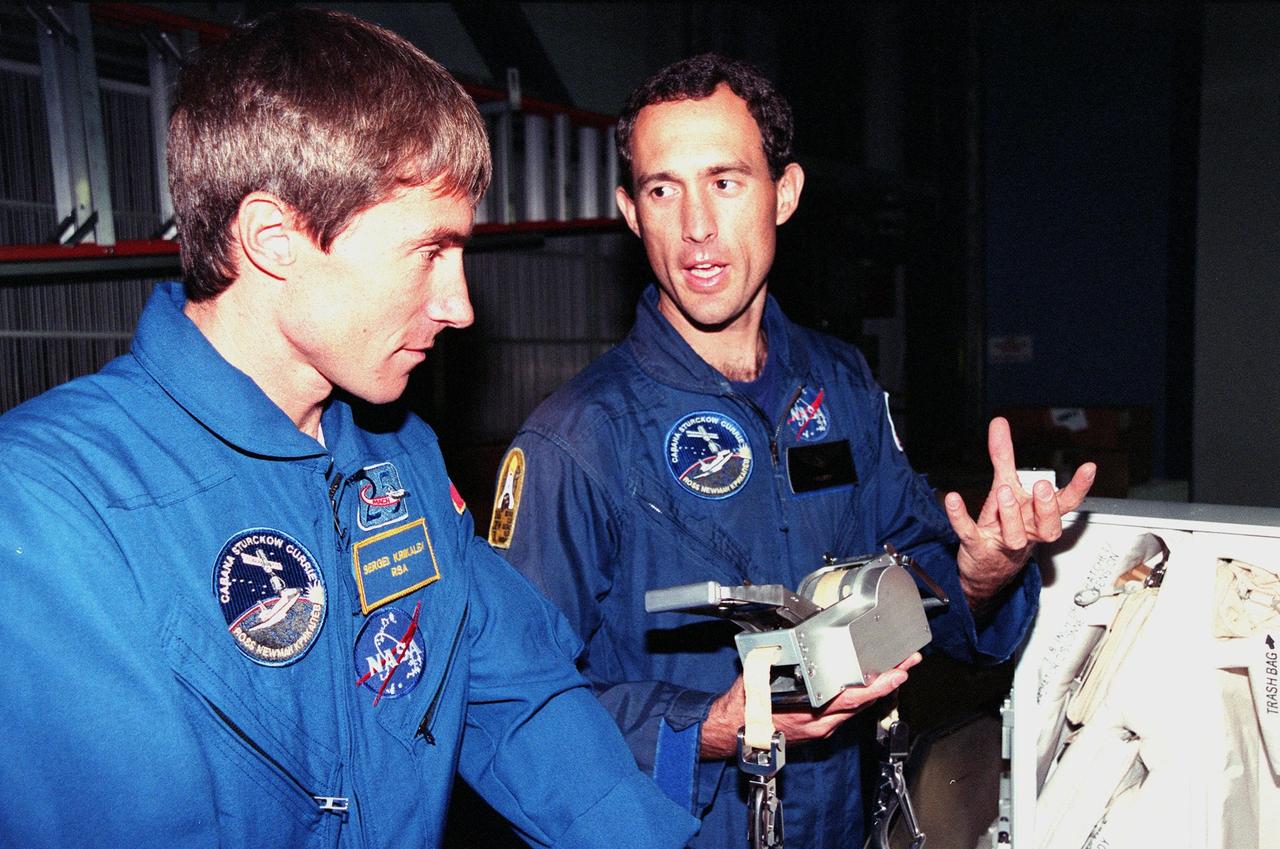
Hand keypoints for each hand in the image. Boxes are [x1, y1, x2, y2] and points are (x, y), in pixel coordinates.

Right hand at [698, 653, 921, 758]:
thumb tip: (785, 640)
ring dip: (876, 690)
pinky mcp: (818, 730)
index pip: (852, 698)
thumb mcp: (759, 676)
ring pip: (856, 709)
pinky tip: (867, 686)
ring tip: (895, 670)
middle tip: (908, 664)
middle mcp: (821, 723)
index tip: (897, 672)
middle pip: (862, 703)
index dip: (879, 686)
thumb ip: (778, 660)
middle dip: (887, 682)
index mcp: (810, 710)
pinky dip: (860, 698)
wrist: (733, 731)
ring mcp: (821, 729)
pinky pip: (846, 713)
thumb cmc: (745, 707)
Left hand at [944, 417, 1094, 612]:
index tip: (1088, 468)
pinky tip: (953, 500)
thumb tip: (999, 423)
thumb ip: (1004, 456)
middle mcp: (1025, 532)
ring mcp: (1002, 542)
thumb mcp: (1005, 486)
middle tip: (1041, 487)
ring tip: (1004, 492)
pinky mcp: (977, 547)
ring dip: (1010, 514)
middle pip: (1047, 527)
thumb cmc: (1002, 527)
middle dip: (1046, 508)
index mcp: (1037, 517)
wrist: (985, 569)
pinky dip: (960, 518)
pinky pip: (969, 533)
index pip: (1065, 504)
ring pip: (1014, 536)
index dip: (1078, 488)